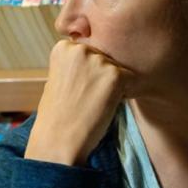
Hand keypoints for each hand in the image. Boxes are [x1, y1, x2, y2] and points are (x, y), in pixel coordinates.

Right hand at [25, 39, 129, 165]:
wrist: (59, 140)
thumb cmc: (57, 115)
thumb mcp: (57, 79)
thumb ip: (74, 65)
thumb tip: (94, 61)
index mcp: (64, 47)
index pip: (88, 52)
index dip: (86, 73)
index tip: (75, 90)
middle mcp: (80, 49)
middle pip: (104, 58)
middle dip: (101, 76)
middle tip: (86, 98)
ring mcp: (98, 61)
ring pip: (117, 69)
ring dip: (112, 85)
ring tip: (94, 103)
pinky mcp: (115, 75)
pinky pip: (130, 80)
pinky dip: (124, 93)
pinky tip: (107, 105)